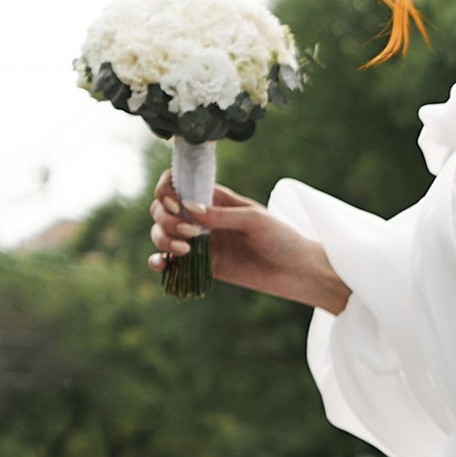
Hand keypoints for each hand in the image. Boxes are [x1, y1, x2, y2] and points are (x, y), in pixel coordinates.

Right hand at [150, 170, 348, 310]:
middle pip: (163, 209)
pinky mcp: (201, 265)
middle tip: (190, 233)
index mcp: (214, 198)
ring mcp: (199, 241)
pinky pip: (172, 261)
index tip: (175, 203)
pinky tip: (161, 264)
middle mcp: (202, 217)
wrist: (295, 272)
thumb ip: (221, 215)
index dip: (166, 190)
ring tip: (185, 250)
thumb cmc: (281, 238)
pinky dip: (160, 261)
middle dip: (166, 218)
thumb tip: (187, 208)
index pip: (177, 184)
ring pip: (162, 233)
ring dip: (163, 238)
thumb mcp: (254, 220)